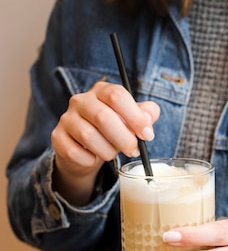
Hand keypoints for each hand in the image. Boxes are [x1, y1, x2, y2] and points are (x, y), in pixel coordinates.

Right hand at [51, 80, 159, 203]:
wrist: (87, 150)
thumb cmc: (114, 130)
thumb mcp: (133, 119)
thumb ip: (147, 114)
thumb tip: (147, 120)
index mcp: (102, 91)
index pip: (117, 95)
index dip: (135, 116)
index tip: (147, 135)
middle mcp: (81, 100)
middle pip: (103, 117)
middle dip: (124, 138)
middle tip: (134, 150)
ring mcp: (66, 118)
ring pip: (89, 136)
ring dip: (107, 150)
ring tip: (113, 153)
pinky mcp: (57, 137)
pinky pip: (75, 152)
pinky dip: (90, 160)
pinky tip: (94, 157)